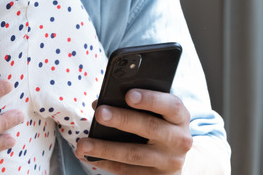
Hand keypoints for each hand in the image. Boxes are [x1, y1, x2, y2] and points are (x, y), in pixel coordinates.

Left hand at [75, 89, 192, 173]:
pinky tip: (90, 156)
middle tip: (99, 114)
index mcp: (180, 117)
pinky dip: (106, 163)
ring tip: (83, 144)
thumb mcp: (157, 112)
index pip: (171, 105)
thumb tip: (99, 104)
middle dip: (122, 120)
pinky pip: (127, 171)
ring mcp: (169, 162)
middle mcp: (179, 140)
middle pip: (150, 128)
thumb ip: (135, 104)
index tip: (128, 95)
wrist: (174, 157)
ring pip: (134, 154)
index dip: (150, 99)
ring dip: (106, 148)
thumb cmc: (159, 125)